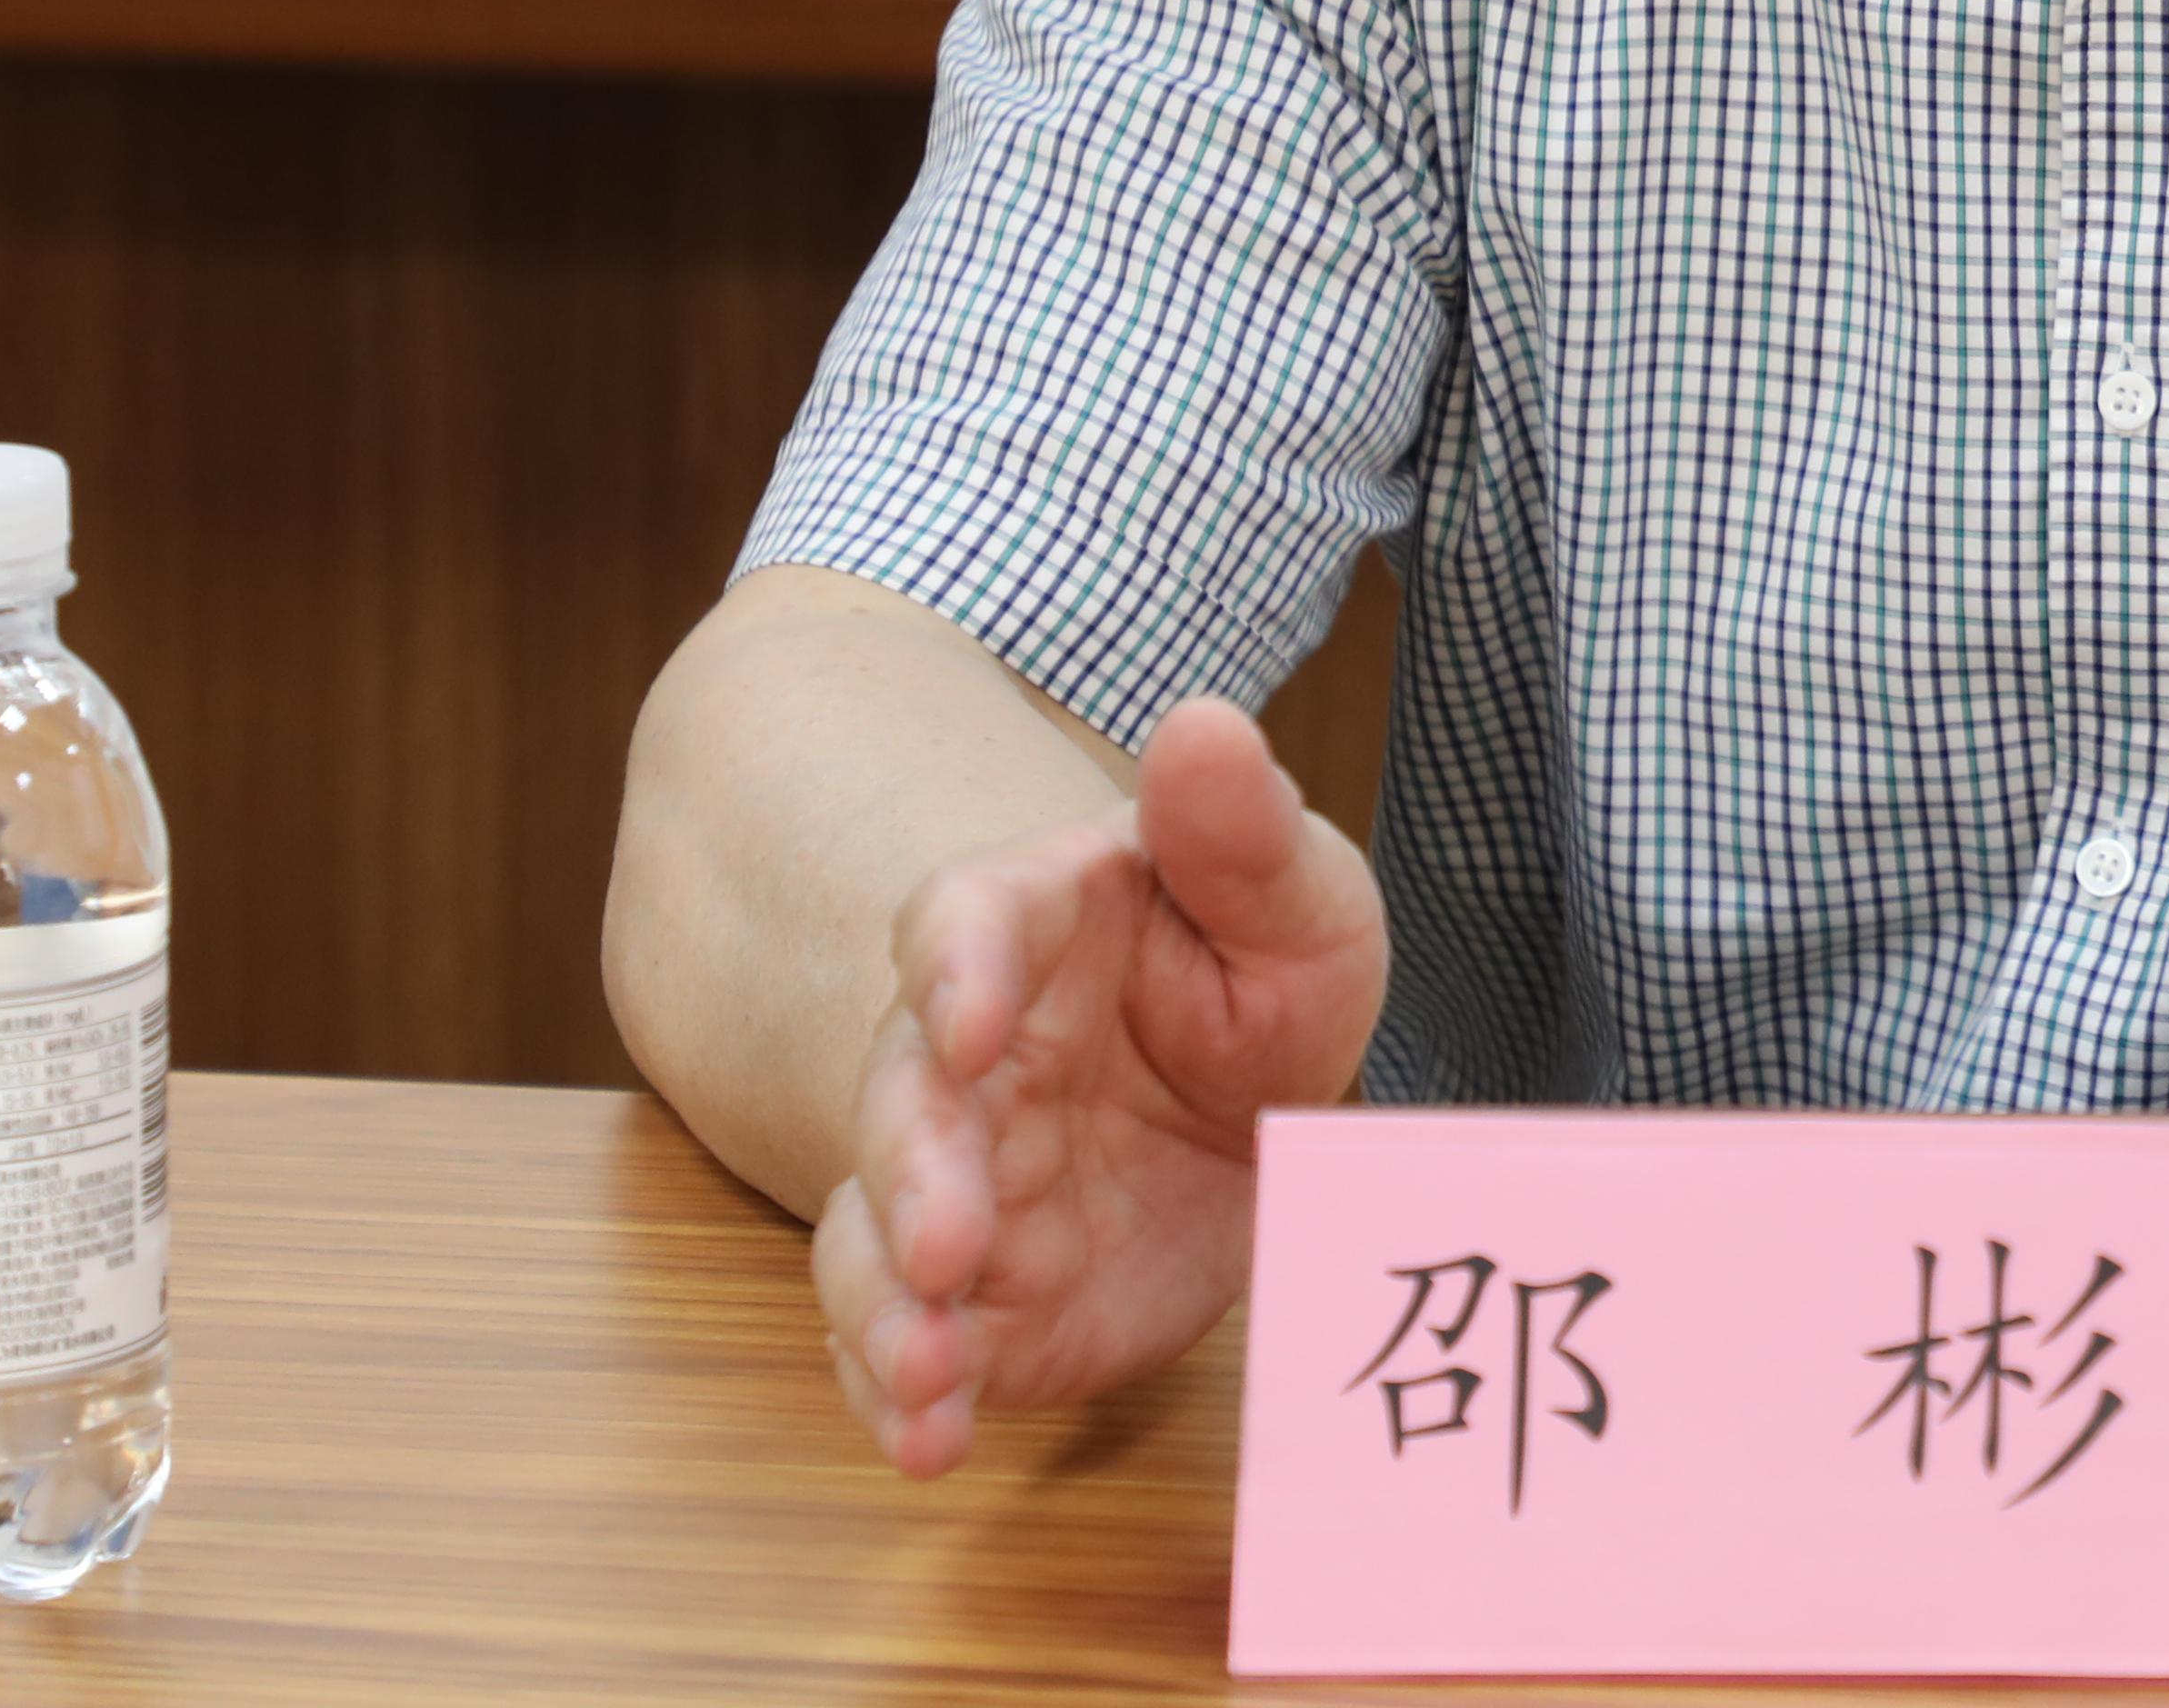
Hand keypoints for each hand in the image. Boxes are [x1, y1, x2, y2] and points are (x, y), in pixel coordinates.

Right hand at [810, 696, 1387, 1473]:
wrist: (1237, 1100)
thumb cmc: (1251, 972)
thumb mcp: (1290, 896)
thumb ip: (1244, 831)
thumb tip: (1206, 724)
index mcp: (1034, 930)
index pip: (962, 925)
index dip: (955, 969)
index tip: (966, 1020)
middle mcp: (964, 1063)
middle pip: (903, 1102)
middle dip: (915, 1174)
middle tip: (948, 1243)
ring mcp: (960, 1185)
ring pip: (878, 1239)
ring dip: (889, 1308)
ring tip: (926, 1372)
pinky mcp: (981, 1299)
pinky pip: (910, 1346)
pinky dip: (903, 1398)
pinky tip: (927, 1443)